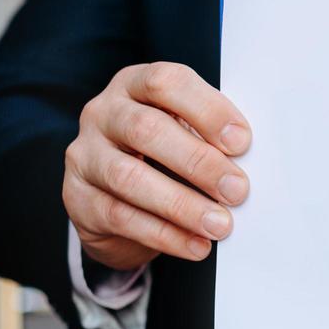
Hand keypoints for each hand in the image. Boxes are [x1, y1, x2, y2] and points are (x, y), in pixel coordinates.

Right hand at [63, 62, 251, 269]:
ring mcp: (84, 155)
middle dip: (198, 162)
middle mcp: (103, 113)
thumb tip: (250, 160)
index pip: (166, 83)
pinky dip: (165, 235)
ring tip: (220, 225)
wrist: (114, 197)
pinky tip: (196, 245)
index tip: (242, 142)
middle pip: (146, 130)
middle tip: (237, 190)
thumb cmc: (162, 154)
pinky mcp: (78, 198)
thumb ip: (210, 135)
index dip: (206, 110)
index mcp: (135, 85)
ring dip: (182, 204)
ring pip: (129, 177)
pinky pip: (120, 217)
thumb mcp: (184, 132)